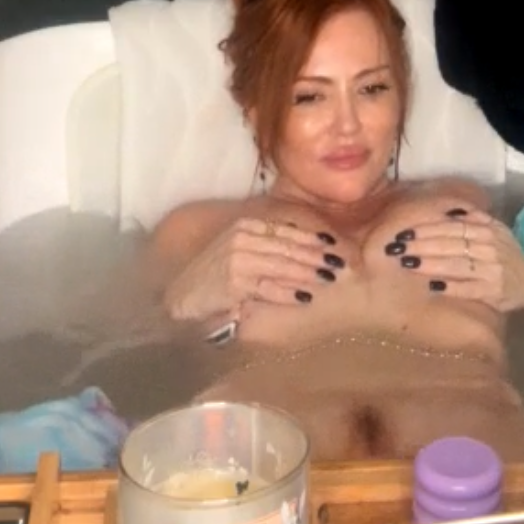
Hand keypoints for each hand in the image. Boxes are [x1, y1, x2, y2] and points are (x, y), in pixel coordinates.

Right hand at [165, 214, 349, 327]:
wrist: (183, 296)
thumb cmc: (215, 274)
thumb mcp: (240, 249)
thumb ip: (267, 244)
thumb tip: (304, 245)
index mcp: (245, 226)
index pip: (285, 230)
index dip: (312, 237)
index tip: (334, 244)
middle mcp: (241, 238)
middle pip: (287, 246)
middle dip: (316, 255)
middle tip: (340, 263)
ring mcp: (236, 259)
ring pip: (281, 265)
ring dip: (307, 272)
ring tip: (329, 279)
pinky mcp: (233, 282)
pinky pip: (267, 287)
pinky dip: (287, 292)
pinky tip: (304, 297)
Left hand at [384, 203, 523, 313]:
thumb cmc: (507, 256)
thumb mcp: (495, 231)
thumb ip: (473, 219)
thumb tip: (447, 210)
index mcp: (486, 229)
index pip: (451, 226)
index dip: (426, 228)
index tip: (403, 232)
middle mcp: (489, 247)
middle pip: (450, 244)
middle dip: (421, 245)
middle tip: (396, 249)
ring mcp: (492, 269)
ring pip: (456, 264)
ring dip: (430, 264)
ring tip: (408, 264)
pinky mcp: (494, 291)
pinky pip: (468, 288)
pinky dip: (451, 287)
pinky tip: (433, 287)